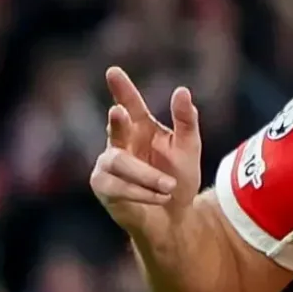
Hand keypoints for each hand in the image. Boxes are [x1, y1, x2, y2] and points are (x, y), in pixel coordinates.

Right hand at [92, 67, 200, 242]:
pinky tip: (160, 197)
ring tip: (170, 186)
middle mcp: (120, 142)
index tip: (114, 72)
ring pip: (120, 163)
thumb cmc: (179, 180)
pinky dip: (142, 192)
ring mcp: (108, 164)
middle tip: (119, 112)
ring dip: (147, 176)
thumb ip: (186, 121)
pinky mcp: (103, 187)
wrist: (174, 219)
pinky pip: (118, 187)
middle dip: (117, 122)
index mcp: (140, 128)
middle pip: (115, 128)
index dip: (121, 88)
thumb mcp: (188, 148)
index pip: (130, 104)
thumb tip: (182, 91)